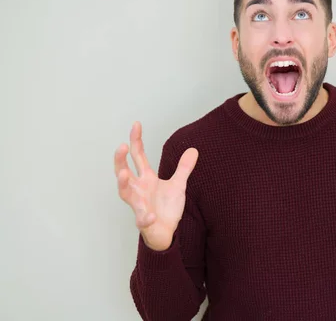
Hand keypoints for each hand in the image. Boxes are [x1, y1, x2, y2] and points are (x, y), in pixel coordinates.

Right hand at [114, 121, 198, 250]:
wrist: (167, 232)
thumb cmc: (166, 208)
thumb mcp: (178, 185)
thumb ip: (183, 168)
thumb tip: (193, 150)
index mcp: (146, 179)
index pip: (138, 156)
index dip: (136, 140)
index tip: (136, 124)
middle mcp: (138, 189)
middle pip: (123, 172)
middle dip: (120, 160)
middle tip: (121, 146)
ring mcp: (139, 205)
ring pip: (125, 194)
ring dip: (122, 184)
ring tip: (123, 174)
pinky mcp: (144, 222)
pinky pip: (142, 220)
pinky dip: (145, 218)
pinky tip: (150, 216)